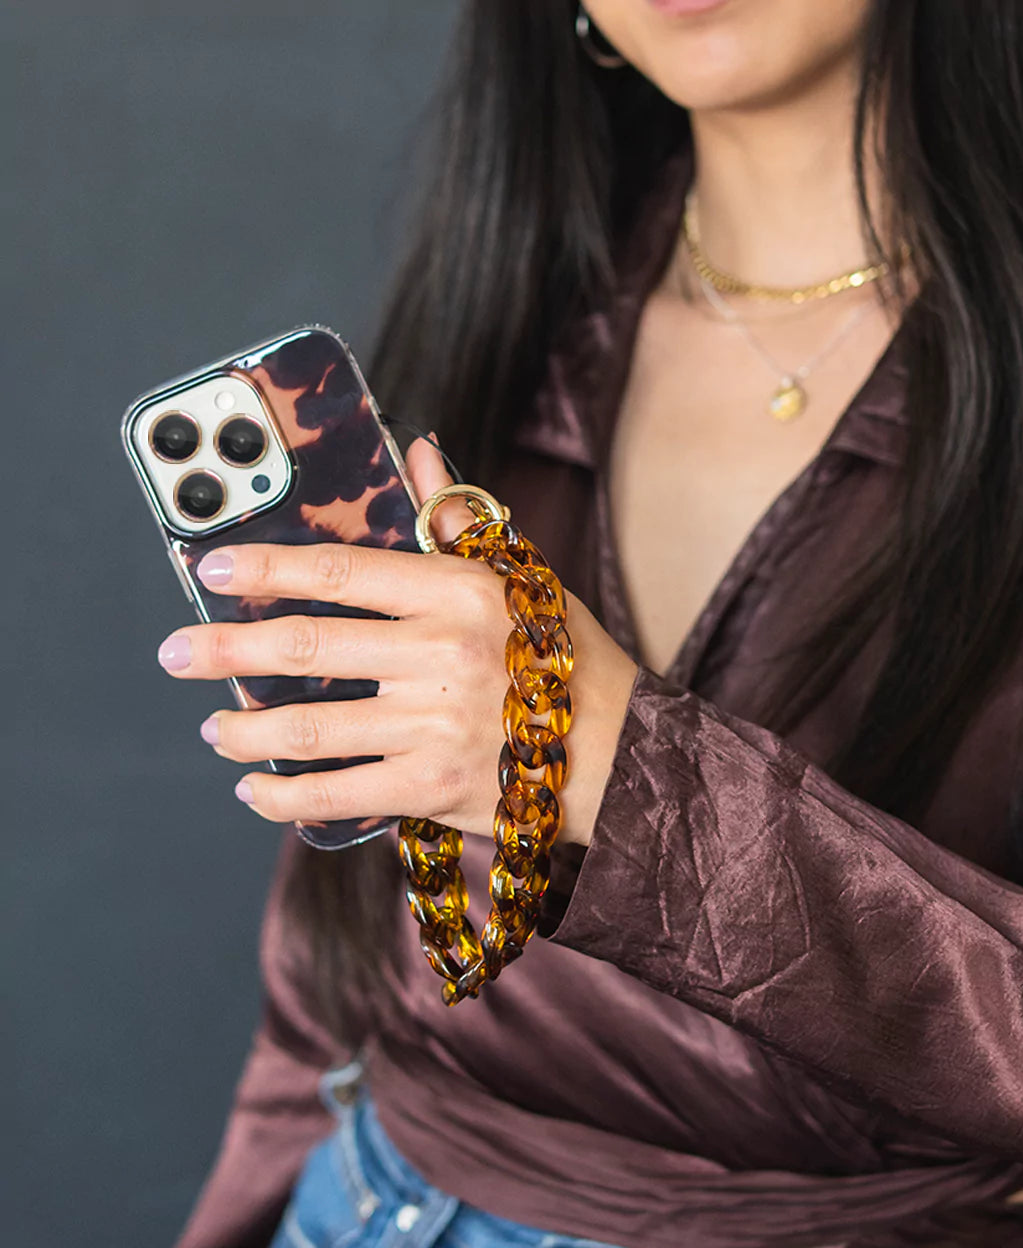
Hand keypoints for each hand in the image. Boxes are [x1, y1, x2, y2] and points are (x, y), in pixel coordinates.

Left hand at [156, 438, 637, 844]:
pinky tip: (253, 786)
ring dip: (244, 728)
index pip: (340, 570)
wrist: (619, 753)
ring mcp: (434, 725)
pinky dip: (282, 795)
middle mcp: (442, 654)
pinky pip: (335, 793)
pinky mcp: (432, 788)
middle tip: (176, 654)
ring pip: (308, 726)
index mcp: (458, 592)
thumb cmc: (563, 658)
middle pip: (305, 647)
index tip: (213, 567)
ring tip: (214, 726)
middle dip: (224, 650)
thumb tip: (420, 451)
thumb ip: (457, 520)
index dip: (266, 566)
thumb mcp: (520, 576)